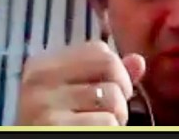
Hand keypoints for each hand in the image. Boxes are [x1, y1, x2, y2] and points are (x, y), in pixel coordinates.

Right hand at [16, 40, 145, 125]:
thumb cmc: (54, 125)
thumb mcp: (72, 95)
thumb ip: (104, 76)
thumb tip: (139, 61)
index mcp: (42, 66)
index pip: (99, 49)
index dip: (115, 72)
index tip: (108, 91)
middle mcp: (40, 80)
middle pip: (110, 67)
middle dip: (120, 94)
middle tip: (107, 113)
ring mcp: (45, 104)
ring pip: (113, 99)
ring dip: (116, 119)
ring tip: (95, 125)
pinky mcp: (56, 127)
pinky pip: (107, 123)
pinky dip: (109, 131)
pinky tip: (88, 133)